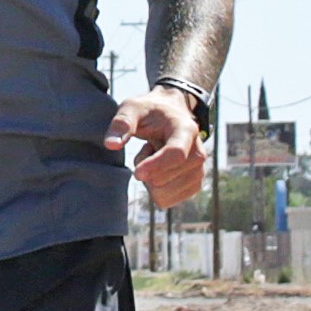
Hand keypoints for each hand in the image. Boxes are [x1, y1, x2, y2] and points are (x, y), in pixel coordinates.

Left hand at [107, 90, 204, 207]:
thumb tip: (111, 144)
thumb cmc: (149, 111)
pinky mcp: (194, 184)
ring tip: (154, 158)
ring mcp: (199, 170)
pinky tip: (159, 171)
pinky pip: (168, 201)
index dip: (155, 166)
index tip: (136, 173)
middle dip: (146, 170)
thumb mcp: (132, 108)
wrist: (171, 114)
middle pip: (167, 179)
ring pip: (165, 194)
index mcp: (186, 130)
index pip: (176, 154)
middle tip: (147, 149)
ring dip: (150, 181)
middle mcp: (199, 152)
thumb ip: (122, 123)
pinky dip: (156, 190)